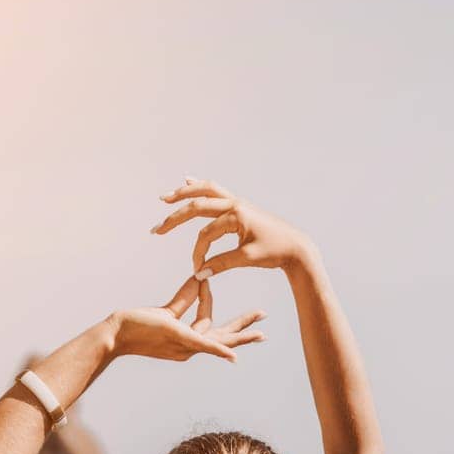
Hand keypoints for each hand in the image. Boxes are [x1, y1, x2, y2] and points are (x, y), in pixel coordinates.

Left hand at [111, 275, 264, 364]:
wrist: (117, 335)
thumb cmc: (136, 325)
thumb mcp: (167, 310)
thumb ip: (185, 296)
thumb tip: (199, 278)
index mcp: (187, 340)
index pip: (210, 324)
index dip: (209, 301)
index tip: (205, 280)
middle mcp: (189, 347)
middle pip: (223, 339)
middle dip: (244, 333)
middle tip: (264, 332)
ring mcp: (186, 345)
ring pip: (219, 341)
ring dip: (241, 338)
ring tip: (260, 335)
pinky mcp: (180, 340)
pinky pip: (203, 345)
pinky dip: (219, 351)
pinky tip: (233, 356)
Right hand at [151, 177, 315, 277]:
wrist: (296, 247)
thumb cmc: (275, 252)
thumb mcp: (247, 259)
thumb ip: (221, 264)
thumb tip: (199, 272)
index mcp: (236, 215)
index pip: (206, 234)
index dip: (198, 253)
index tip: (197, 269)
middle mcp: (235, 204)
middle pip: (198, 206)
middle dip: (175, 218)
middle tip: (157, 230)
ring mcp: (237, 202)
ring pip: (205, 192)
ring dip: (184, 194)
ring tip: (166, 198)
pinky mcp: (239, 206)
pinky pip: (215, 191)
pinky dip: (200, 188)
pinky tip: (188, 181)